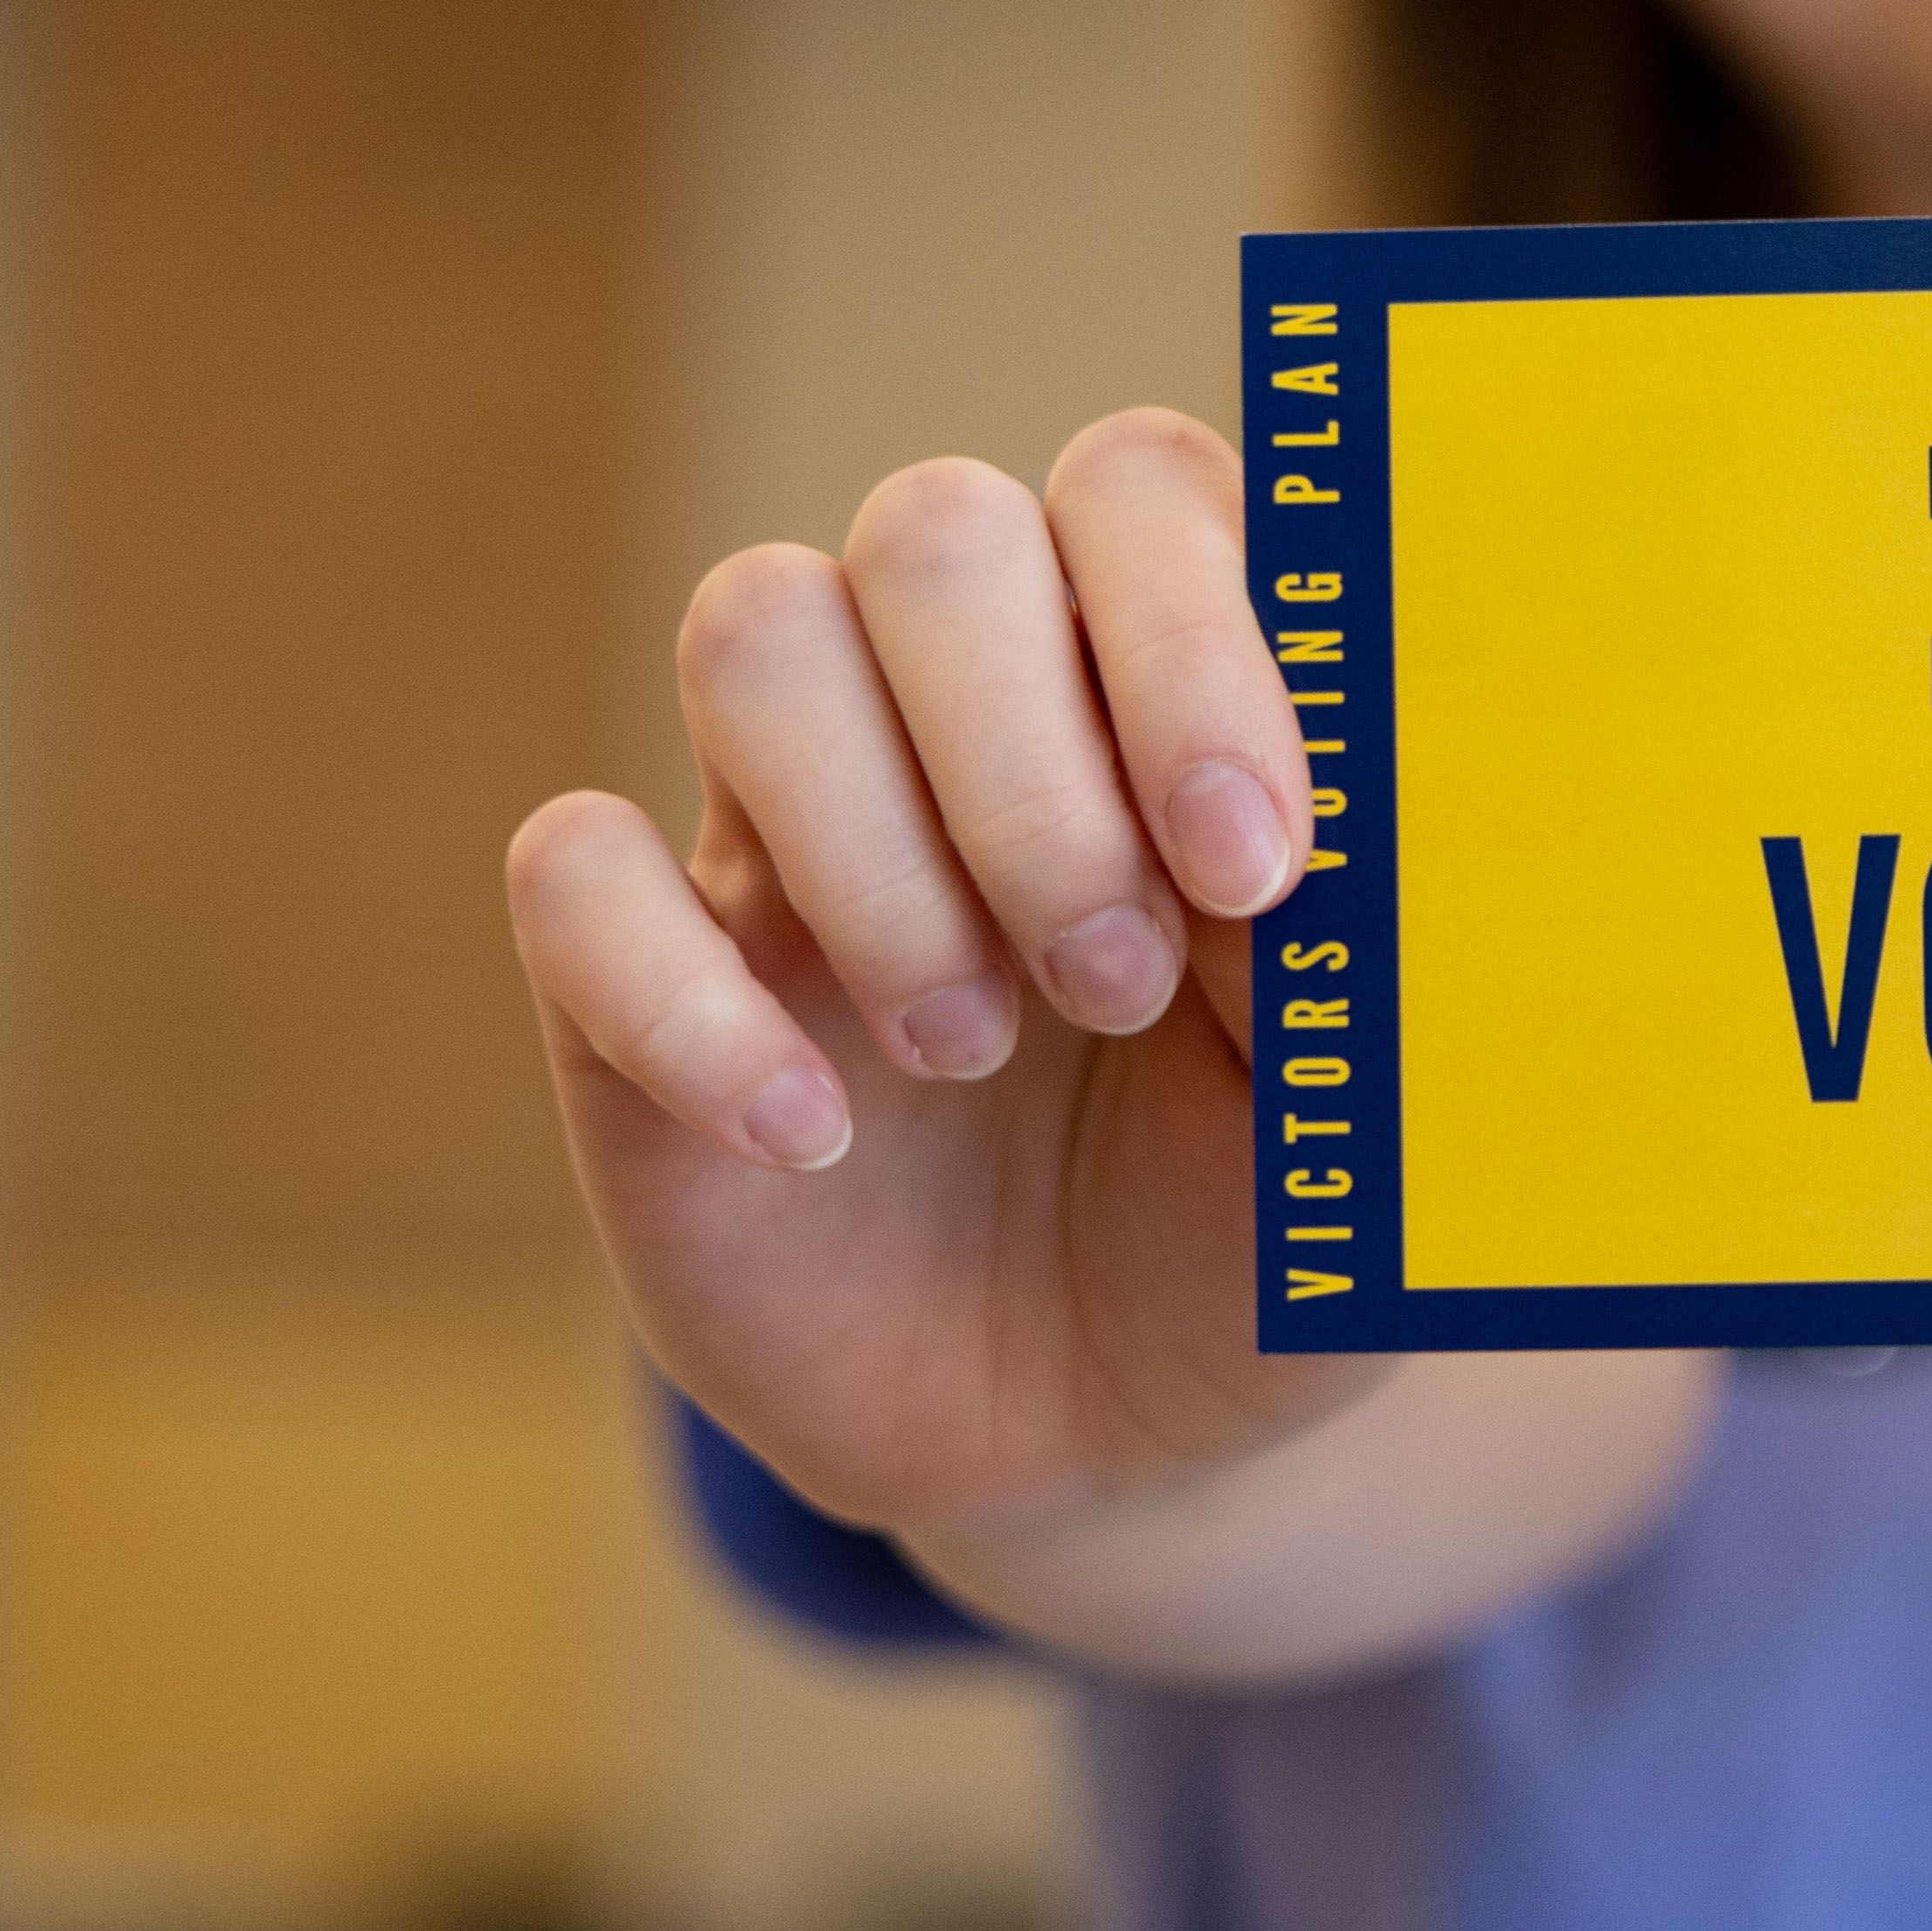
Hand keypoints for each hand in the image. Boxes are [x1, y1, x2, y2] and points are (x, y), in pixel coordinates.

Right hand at [503, 411, 1346, 1530]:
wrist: (1118, 1439)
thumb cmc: (1267, 1223)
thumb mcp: (1358, 1112)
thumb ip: (1357, 944)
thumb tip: (1332, 826)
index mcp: (1167, 682)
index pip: (1141, 491)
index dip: (1186, 638)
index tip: (1252, 865)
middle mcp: (969, 705)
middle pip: (936, 532)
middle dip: (1032, 766)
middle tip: (1116, 985)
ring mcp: (789, 825)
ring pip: (758, 629)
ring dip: (877, 847)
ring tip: (975, 1048)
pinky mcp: (639, 977)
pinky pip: (574, 870)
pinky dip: (687, 998)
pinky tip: (811, 1138)